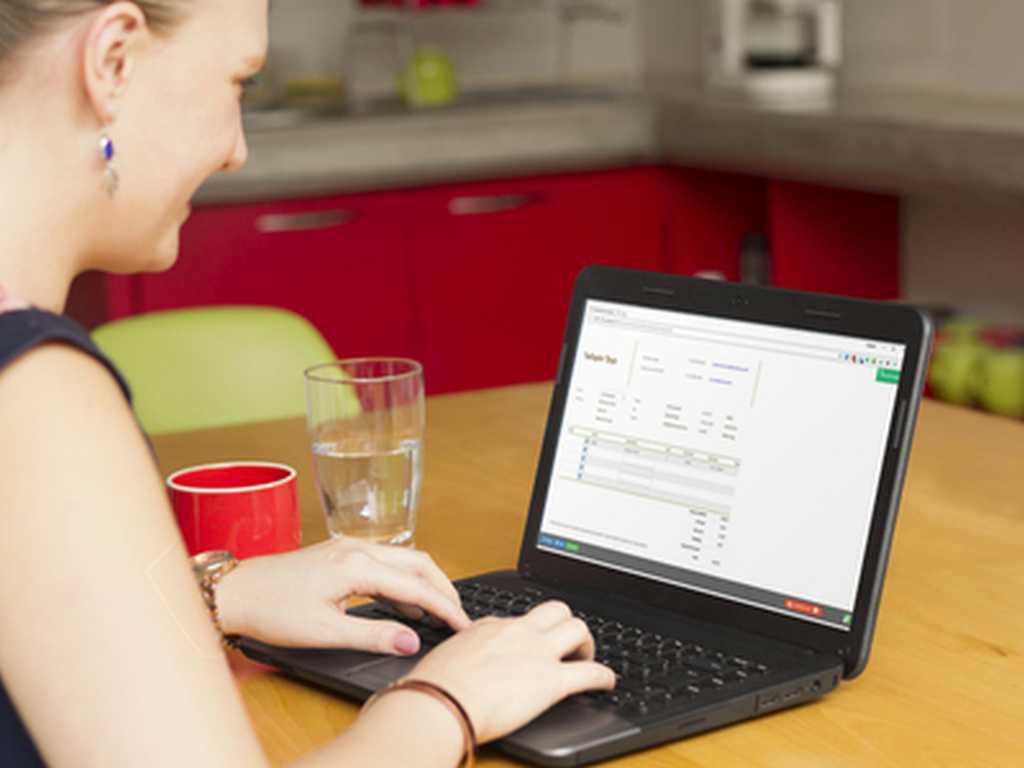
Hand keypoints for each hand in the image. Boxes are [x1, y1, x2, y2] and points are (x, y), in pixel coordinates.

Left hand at [216, 538, 469, 654]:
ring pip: (403, 559)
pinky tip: (402, 602)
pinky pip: (385, 561)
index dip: (444, 608)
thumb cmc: (272, 609)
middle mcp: (358, 548)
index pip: (416, 586)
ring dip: (424, 582)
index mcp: (358, 565)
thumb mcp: (325, 631)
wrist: (235, 591)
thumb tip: (411, 641)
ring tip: (436, 612)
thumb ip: (373, 635)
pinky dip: (402, 579)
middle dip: (443, 588)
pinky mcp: (340, 553)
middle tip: (458, 615)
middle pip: (418, 562)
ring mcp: (348, 547)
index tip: (463, 625)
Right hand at [406, 601, 615, 742]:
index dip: (529, 631)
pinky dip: (605, 677)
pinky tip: (607, 684)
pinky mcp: (552, 681)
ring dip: (587, 644)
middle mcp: (516, 632)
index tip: (530, 643)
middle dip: (566, 624)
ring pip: (578, 628)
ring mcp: (537, 653)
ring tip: (586, 660)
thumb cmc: (430, 688)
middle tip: (567, 646)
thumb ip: (455, 659)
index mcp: (488, 628)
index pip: (517, 619)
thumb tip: (450, 670)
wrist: (438, 702)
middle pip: (556, 609)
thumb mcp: (440, 661)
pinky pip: (591, 672)